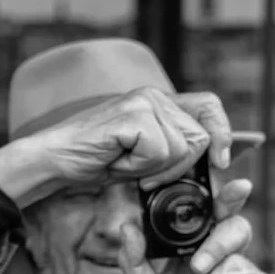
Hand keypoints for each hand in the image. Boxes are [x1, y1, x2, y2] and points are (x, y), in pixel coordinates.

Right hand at [0, 88, 232, 208]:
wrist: (52, 161)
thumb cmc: (92, 162)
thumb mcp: (141, 158)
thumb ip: (172, 152)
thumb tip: (212, 157)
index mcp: (159, 102)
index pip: (209, 107)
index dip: (221, 133)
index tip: (221, 162)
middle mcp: (155, 95)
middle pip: (199, 137)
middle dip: (178, 167)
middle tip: (143, 177)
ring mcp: (144, 101)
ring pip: (181, 148)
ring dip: (154, 170)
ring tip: (123, 164)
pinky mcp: (133, 116)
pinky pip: (159, 153)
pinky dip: (138, 168)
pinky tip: (115, 161)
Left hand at [116, 179, 274, 273]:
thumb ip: (136, 261)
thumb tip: (127, 226)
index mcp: (202, 248)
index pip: (214, 213)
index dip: (224, 195)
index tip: (232, 183)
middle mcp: (227, 256)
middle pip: (235, 228)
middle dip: (215, 245)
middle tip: (196, 267)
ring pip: (230, 269)